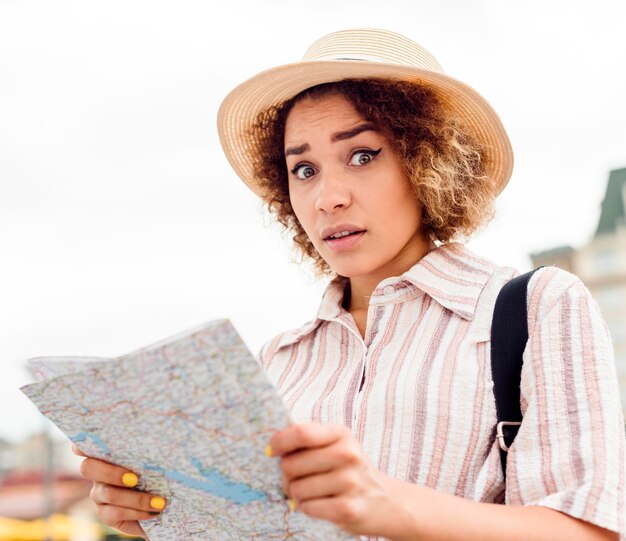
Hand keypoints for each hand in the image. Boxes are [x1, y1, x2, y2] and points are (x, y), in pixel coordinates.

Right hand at [72, 444, 165, 538]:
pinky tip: (153, 512)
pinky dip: (136, 512)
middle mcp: (99, 472)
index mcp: (109, 454)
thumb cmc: (162, 472)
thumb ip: (150, 447)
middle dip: (111, 472)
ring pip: (106, 493)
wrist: (166, 503)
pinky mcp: (106, 513)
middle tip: (135, 478)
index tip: (87, 443)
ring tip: (159, 502)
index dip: (82, 443)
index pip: (86, 444)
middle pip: (88, 468)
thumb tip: (165, 429)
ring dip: (135, 498)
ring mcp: (99, 493)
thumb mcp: (158, 458)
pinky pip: (113, 513)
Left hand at [269, 424, 412, 537]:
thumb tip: (273, 446)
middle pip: (291, 464)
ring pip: (296, 489)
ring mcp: (350, 482)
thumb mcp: (337, 445)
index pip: (301, 433)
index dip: (279, 442)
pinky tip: (320, 504)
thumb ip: (309, 440)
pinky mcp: (348, 509)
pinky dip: (307, 508)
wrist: (387, 501)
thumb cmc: (351, 470)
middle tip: (296, 479)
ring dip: (297, 495)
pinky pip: (307, 508)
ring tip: (313, 493)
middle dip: (286, 475)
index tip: (271, 451)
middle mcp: (348, 455)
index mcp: (341, 434)